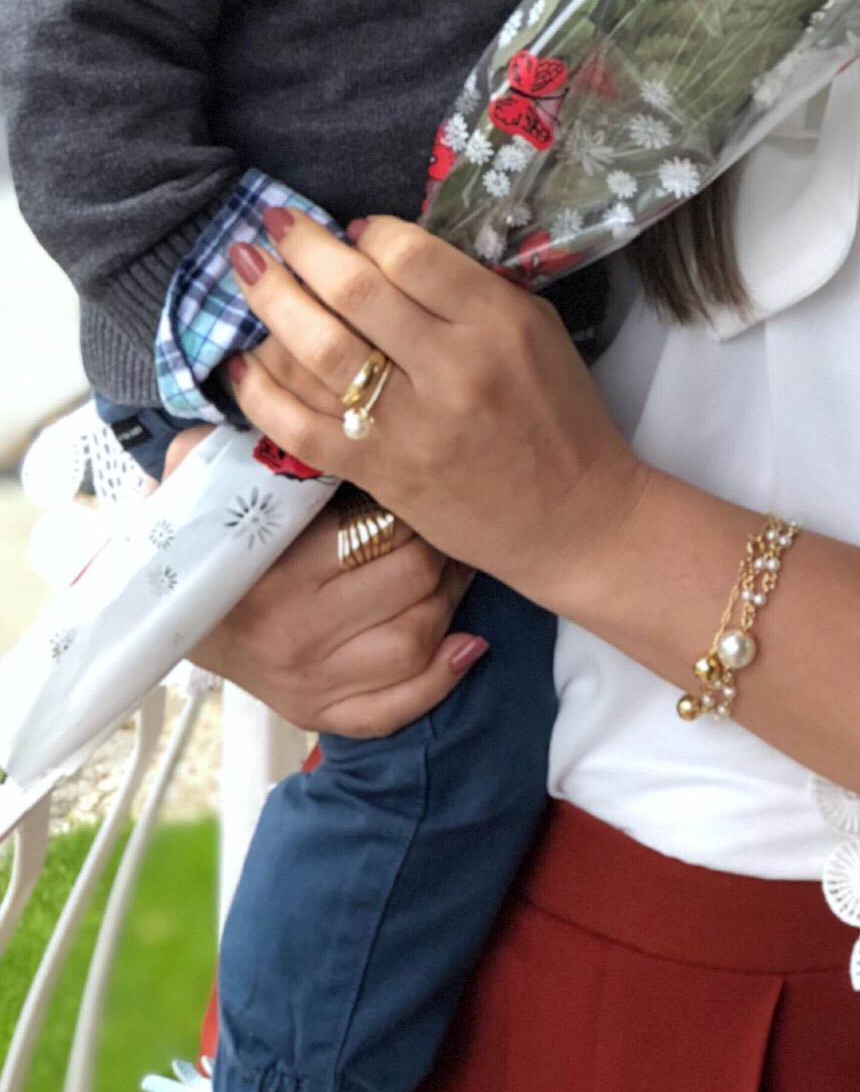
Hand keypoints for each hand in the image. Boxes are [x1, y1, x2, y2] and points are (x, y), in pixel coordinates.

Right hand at [164, 423, 479, 735]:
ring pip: (417, 638)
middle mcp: (296, 637)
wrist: (159, 620)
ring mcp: (312, 682)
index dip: (413, 499)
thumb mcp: (193, 481)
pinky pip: (394, 707)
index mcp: (272, 575)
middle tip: (447, 513)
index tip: (418, 476)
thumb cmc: (193, 538)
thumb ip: (223, 439)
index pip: (378, 532)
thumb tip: (253, 378)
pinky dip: (440, 678)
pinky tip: (469, 644)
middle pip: (412, 583)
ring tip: (455, 561)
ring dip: (451, 597)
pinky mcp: (320, 713)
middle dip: (441, 543)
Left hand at [226, 213, 647, 610]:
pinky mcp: (377, 473)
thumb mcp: (535, 329)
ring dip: (270, 303)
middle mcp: (448, 369)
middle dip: (302, 248)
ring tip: (244, 268)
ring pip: (317, 352)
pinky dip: (259, 392)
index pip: (411, 254)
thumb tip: (387, 252)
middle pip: (353, 292)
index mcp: (495, 323)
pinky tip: (236, 363)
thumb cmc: (559, 414)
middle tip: (272, 224)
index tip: (353, 230)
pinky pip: (300, 427)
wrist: (572, 516)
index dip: (369, 232)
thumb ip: (467, 290)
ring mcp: (407, 426)